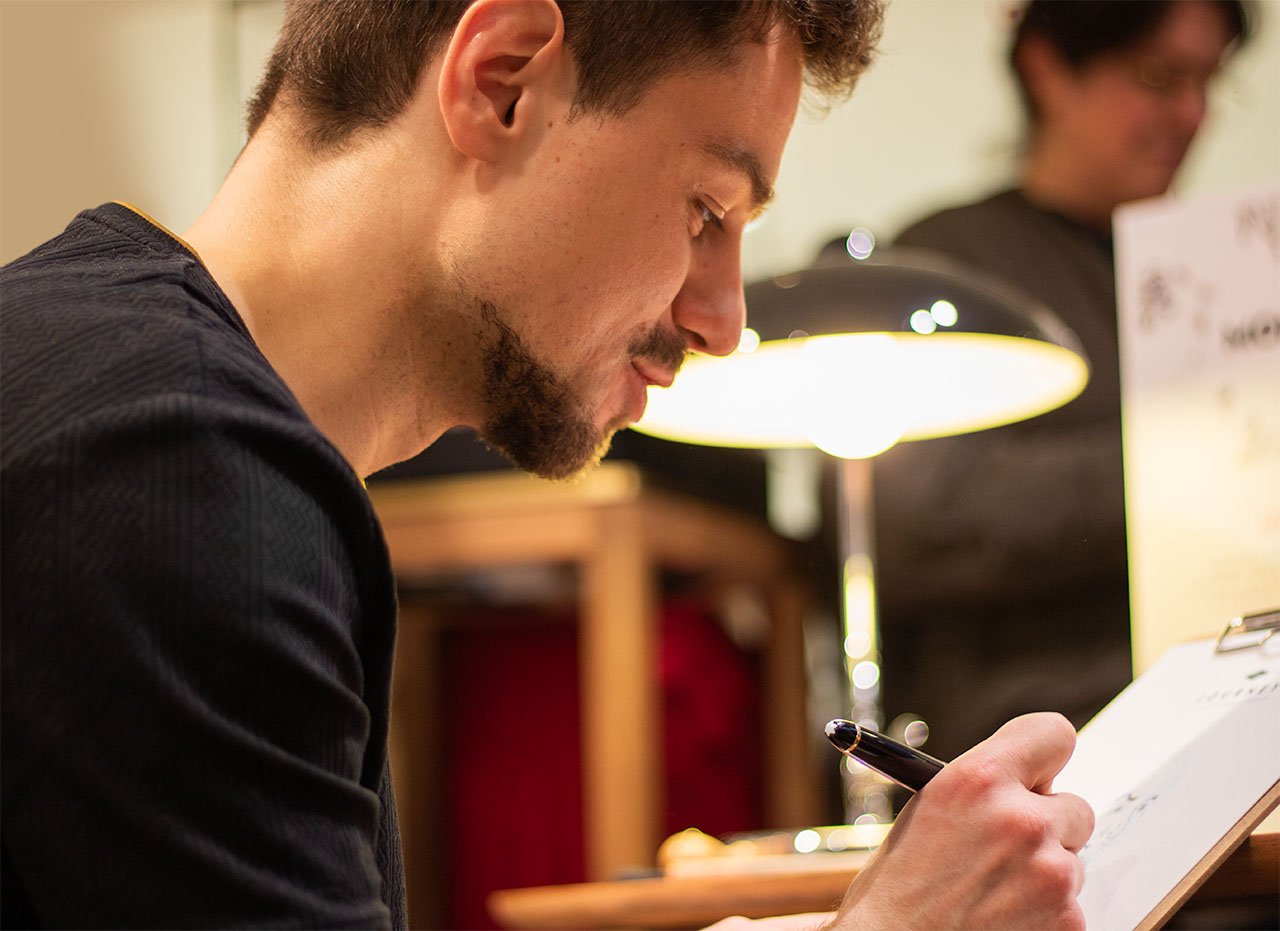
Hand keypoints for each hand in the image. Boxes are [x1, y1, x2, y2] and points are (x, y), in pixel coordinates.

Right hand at [828, 713, 1093, 929]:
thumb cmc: (899, 886)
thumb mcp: (929, 810)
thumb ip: (984, 788)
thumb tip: (1030, 782)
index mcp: (978, 779)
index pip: (1054, 734)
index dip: (1046, 754)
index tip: (1039, 771)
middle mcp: (1021, 820)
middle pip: (1075, 805)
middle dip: (1049, 824)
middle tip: (1009, 847)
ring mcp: (1050, 873)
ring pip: (1073, 859)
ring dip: (1045, 872)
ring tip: (993, 892)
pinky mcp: (1068, 920)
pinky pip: (1072, 904)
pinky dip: (1047, 912)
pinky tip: (1003, 917)